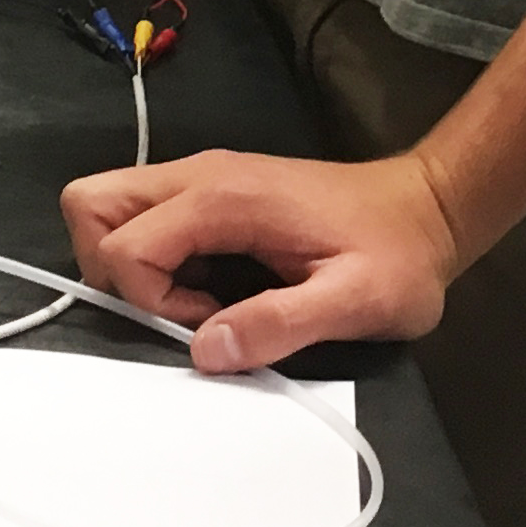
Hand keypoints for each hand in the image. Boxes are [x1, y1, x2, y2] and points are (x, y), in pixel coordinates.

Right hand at [64, 148, 461, 374]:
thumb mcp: (355, 302)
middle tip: (175, 311)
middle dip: (111, 270)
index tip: (207, 324)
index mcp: (226, 196)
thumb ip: (280, 324)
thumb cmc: (398, 256)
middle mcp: (203, 175)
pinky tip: (215, 293)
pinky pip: (150, 220)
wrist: (431, 210)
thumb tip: (203, 350)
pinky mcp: (217, 195)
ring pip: (114, 207)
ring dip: (134, 268)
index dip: (149, 299)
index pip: (124, 242)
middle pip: (94, 203)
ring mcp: (208, 180)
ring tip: (198, 306)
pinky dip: (158, 262)